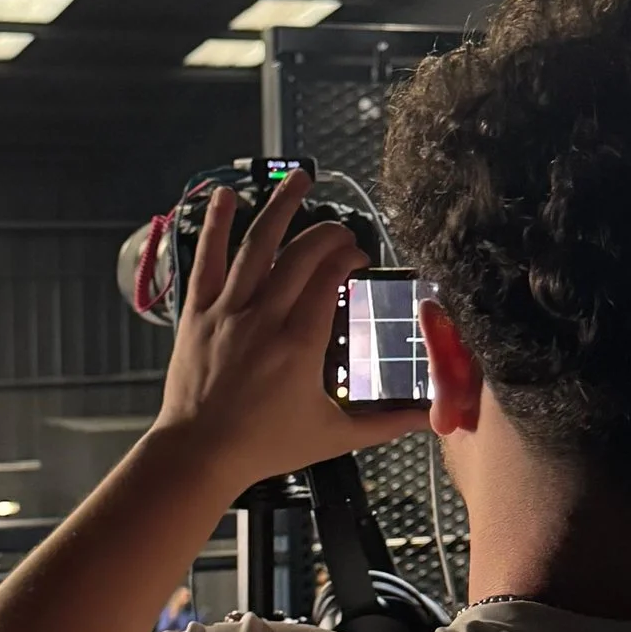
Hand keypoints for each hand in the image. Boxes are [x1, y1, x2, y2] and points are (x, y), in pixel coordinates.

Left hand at [156, 174, 428, 492]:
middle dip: (327, 233)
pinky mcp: (197, 312)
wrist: (199, 454)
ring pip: (256, 245)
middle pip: (300, 255)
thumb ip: (386, 424)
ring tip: (301, 178)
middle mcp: (264, 318)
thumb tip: (433, 420)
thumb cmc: (266, 446)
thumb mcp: (333, 438)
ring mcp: (227, 311)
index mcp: (300, 345)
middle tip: (343, 233)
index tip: (359, 259)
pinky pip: (206, 260)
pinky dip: (215, 225)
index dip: (348, 257)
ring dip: (280, 207)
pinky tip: (224, 195)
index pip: (329, 278)